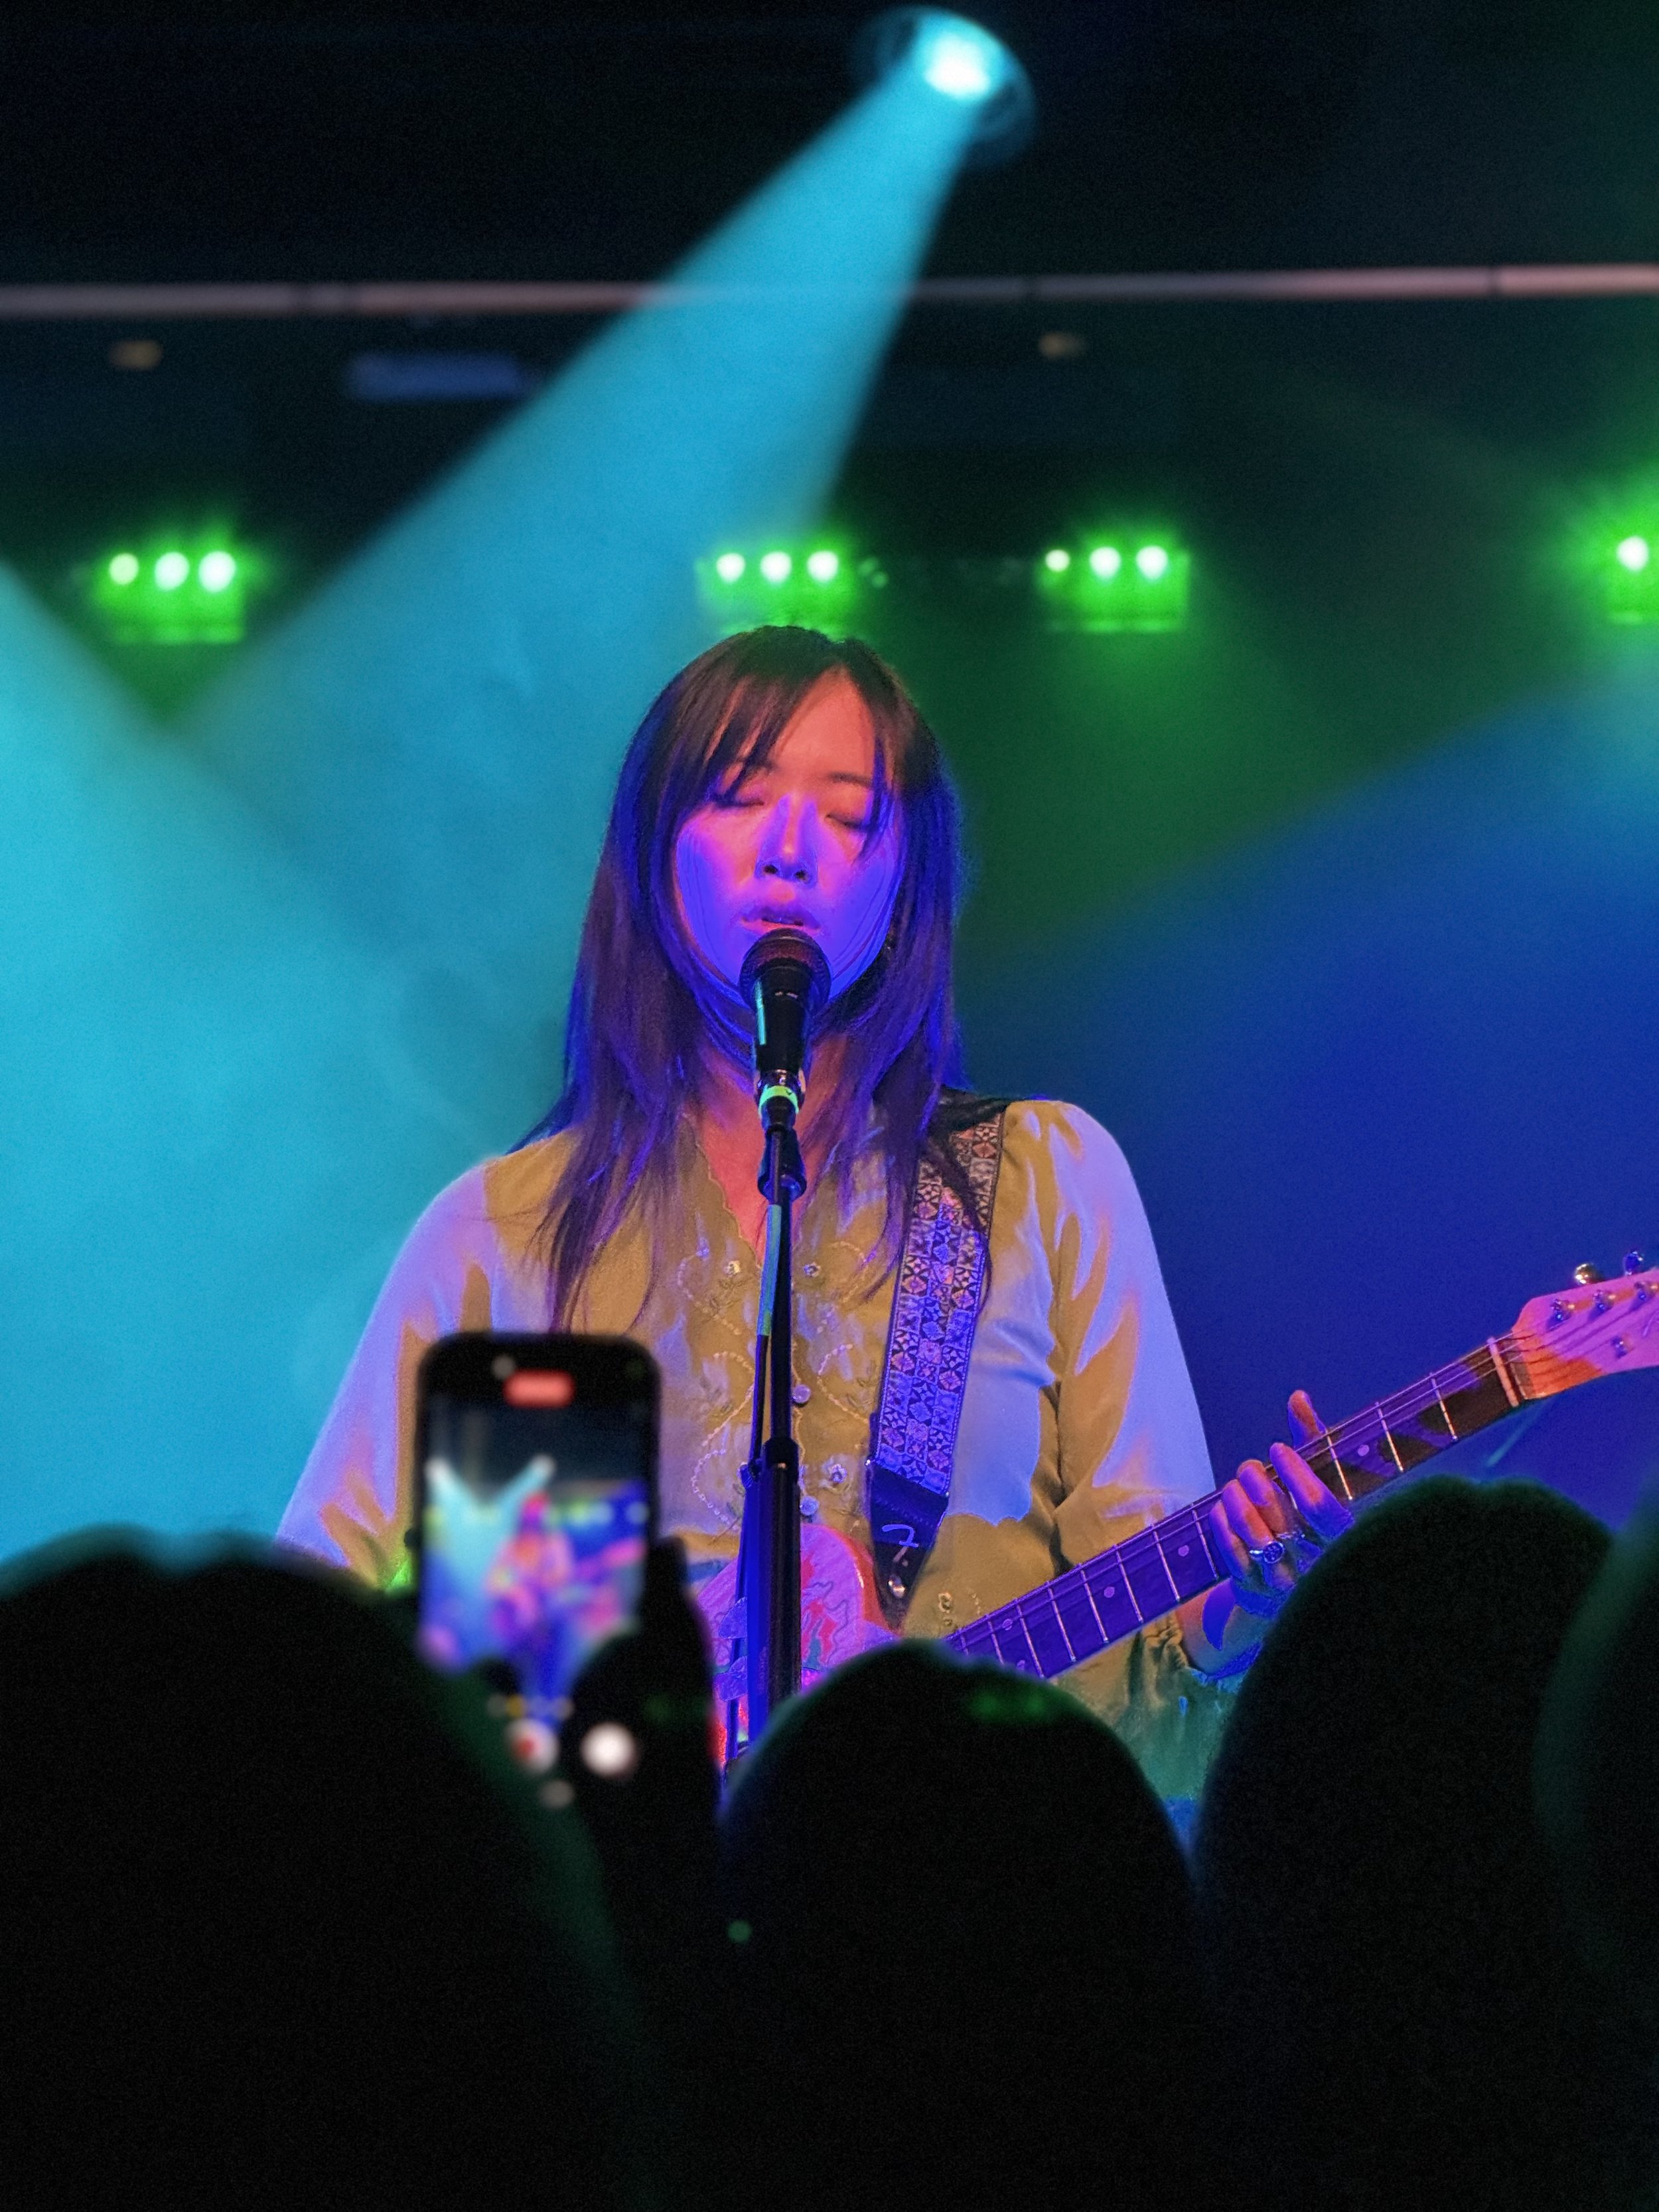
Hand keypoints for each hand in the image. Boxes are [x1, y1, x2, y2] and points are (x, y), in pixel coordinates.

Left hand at [1209, 1390, 1354, 1620]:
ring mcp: (1285, 1581)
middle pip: (1281, 1517)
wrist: (1292, 1580)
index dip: (1295, 1474)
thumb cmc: (1308, 1516)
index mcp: (1342, 1537)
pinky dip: (1222, 1523)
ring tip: (1234, 1484)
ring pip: (1252, 1532)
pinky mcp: (1255, 1590)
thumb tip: (1297, 1397)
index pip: (1320, 1507)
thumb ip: (1311, 1440)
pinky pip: (1231, 1551)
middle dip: (1258, 1482)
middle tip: (1249, 1467)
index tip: (1276, 1449)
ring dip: (1236, 1499)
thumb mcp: (1318, 1479)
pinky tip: (1222, 1507)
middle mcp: (1316, 1563)